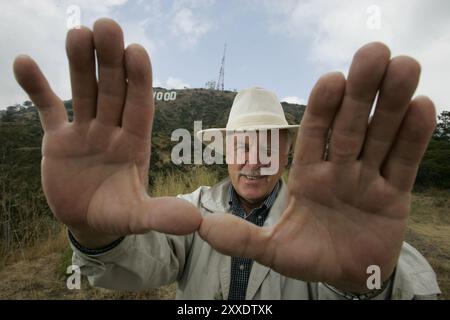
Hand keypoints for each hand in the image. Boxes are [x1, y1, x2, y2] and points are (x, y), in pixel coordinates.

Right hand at [13, 18, 200, 247]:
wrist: (89, 221)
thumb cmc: (117, 214)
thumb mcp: (137, 216)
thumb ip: (161, 215)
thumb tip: (194, 221)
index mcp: (135, 142)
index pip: (139, 105)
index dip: (138, 80)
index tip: (137, 51)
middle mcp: (112, 130)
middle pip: (111, 89)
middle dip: (110, 60)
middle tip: (107, 26)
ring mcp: (85, 131)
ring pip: (83, 90)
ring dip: (79, 63)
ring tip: (76, 33)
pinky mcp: (58, 138)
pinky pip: (47, 107)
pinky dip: (37, 87)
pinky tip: (24, 62)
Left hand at [199, 42, 435, 291]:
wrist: (346, 278)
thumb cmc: (309, 258)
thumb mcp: (272, 251)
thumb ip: (242, 239)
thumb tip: (203, 227)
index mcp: (308, 177)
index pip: (313, 135)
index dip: (322, 107)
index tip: (331, 79)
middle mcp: (339, 171)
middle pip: (350, 125)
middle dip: (361, 92)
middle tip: (374, 53)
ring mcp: (368, 180)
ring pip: (381, 136)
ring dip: (392, 103)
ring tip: (404, 66)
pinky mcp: (395, 196)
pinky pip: (403, 163)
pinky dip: (413, 137)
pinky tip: (422, 107)